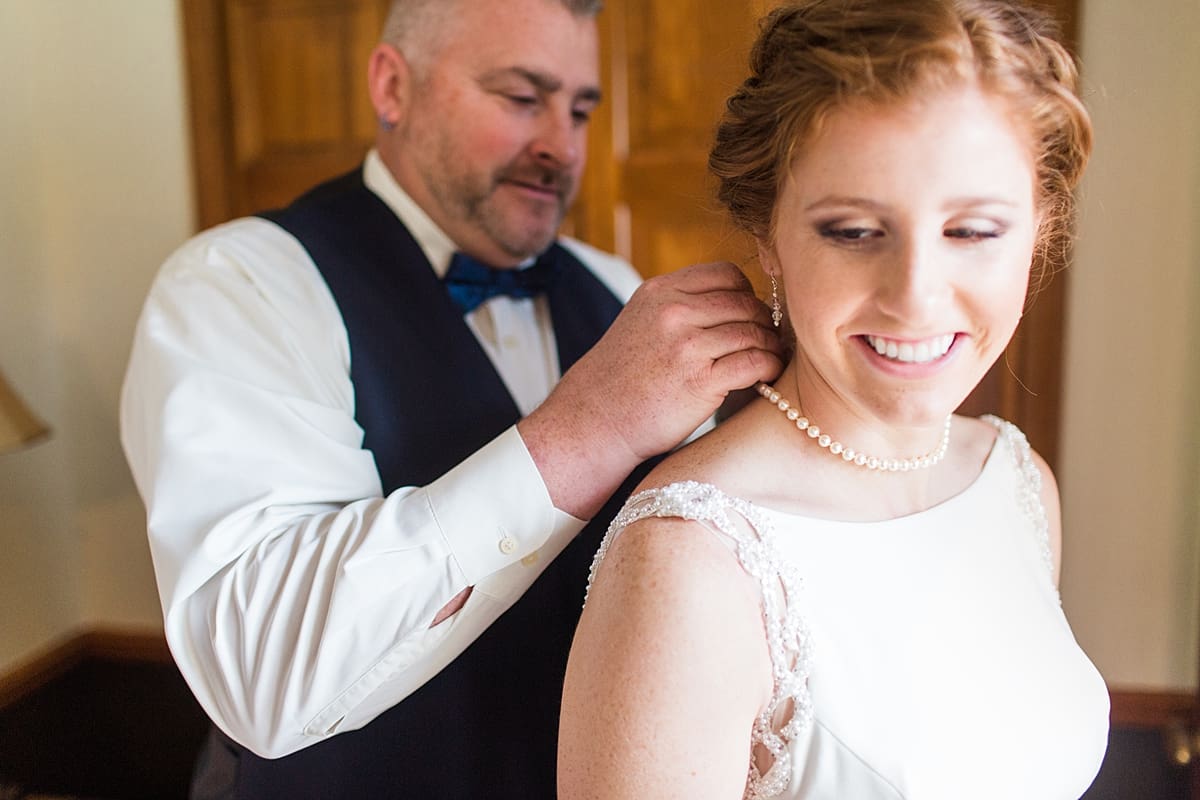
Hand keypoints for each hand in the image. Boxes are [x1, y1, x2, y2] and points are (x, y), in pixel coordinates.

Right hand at [519, 261, 783, 517]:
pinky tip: (768, 375)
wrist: (595, 420)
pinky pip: (755, 362)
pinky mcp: (701, 381)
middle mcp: (673, 312)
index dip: (746, 293)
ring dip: (771, 346)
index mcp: (660, 292)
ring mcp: (687, 346)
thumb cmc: (622, 377)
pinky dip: (770, 367)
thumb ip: (678, 305)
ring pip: (754, 331)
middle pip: (745, 303)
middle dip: (763, 321)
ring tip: (772, 358)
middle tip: (768, 340)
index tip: (747, 314)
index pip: (726, 273)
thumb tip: (735, 300)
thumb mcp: (641, 321)